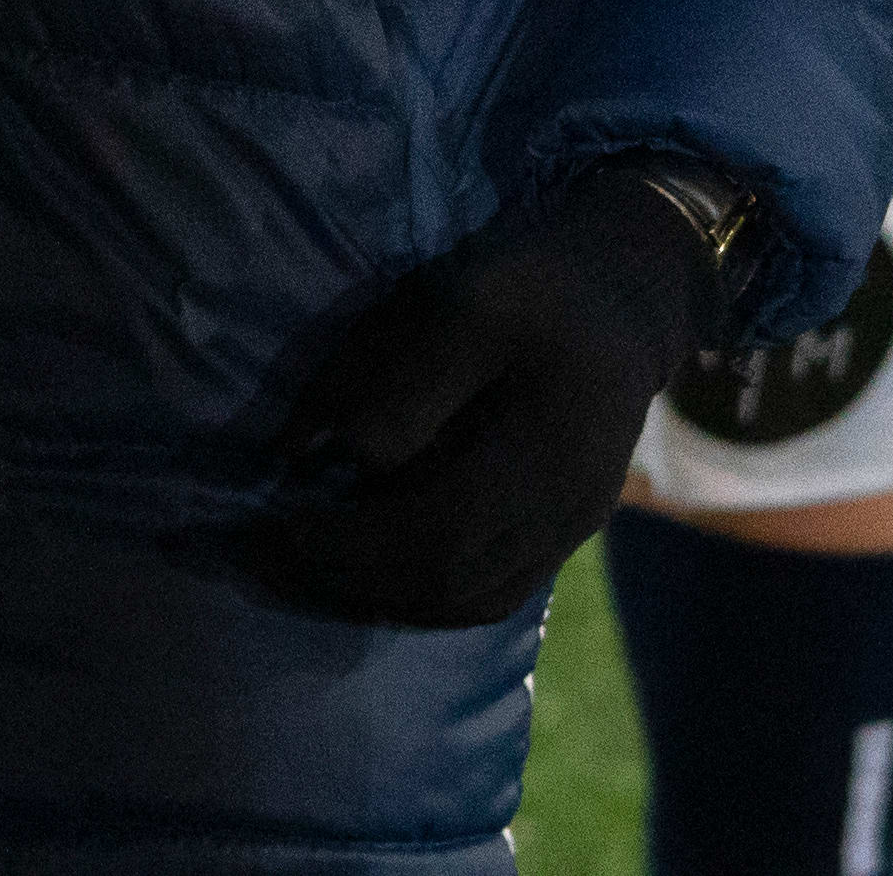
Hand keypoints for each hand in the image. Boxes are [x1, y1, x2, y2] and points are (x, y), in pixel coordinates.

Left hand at [242, 163, 716, 628]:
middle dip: (347, 577)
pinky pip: (487, 594)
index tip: (275, 522)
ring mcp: (568, 533)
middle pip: (448, 584)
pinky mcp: (560, 535)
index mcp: (544, 455)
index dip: (350, 544)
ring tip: (303, 565)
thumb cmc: (533, 289)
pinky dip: (418, 595)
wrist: (626, 299)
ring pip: (467, 602)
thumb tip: (301, 455)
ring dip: (376, 597)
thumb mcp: (460, 304)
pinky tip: (364, 570)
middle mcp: (564, 514)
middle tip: (266, 551)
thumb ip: (388, 385)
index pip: (439, 535)